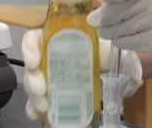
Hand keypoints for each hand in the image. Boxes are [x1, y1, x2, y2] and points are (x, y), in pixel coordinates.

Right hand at [21, 29, 142, 120]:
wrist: (122, 76)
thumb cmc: (113, 57)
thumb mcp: (111, 50)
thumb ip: (108, 49)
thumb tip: (108, 52)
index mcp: (62, 40)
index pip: (36, 37)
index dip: (30, 47)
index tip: (35, 61)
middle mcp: (52, 57)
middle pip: (31, 64)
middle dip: (32, 78)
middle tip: (42, 89)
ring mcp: (51, 76)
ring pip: (31, 84)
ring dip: (34, 96)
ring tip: (45, 105)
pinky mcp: (53, 94)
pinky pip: (36, 102)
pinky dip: (34, 109)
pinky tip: (38, 114)